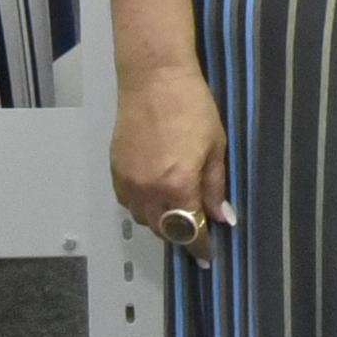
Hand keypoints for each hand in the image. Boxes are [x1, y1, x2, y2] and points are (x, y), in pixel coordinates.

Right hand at [111, 66, 230, 261]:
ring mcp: (128, 182)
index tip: (206, 257)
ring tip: (178, 209)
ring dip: (162, 221)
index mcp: (177, 185)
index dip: (199, 247)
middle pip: (164, 230)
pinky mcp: (115, 171)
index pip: (188, 230)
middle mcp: (148, 190)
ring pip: (143, 219)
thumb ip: (215, 186)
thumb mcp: (215, 146)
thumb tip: (221, 216)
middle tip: (197, 229)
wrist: (154, 79)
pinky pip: (128, 202)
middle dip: (181, 233)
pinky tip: (157, 194)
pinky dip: (144, 206)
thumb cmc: (191, 106)